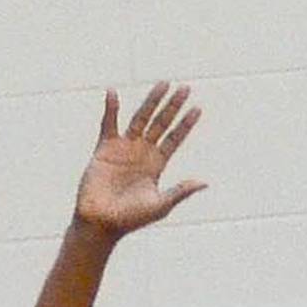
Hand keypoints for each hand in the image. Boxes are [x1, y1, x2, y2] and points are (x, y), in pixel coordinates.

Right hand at [75, 83, 204, 237]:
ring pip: (140, 118)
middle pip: (160, 123)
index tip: (198, 108)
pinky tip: (114, 94)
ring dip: (151, 102)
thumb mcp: (160, 205)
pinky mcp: (104, 148)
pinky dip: (111, 110)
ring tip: (162, 84)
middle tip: (185, 87)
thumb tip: (204, 183)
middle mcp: (142, 153)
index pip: (174, 139)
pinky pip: (108, 124)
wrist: (102, 222)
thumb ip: (180, 191)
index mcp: (156, 165)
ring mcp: (124, 148)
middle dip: (172, 106)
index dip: (185, 125)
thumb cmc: (131, 218)